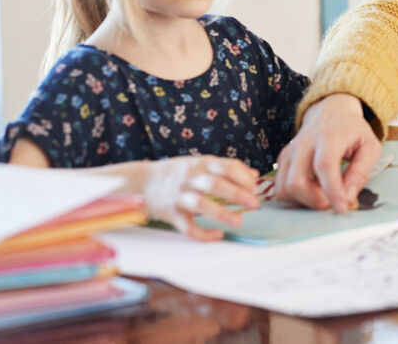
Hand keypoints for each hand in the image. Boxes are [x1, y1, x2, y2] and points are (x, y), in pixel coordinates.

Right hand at [141, 156, 259, 241]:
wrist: (141, 182)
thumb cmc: (177, 173)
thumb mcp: (201, 163)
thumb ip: (226, 168)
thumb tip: (255, 176)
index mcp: (201, 163)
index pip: (227, 167)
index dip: (244, 178)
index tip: (256, 189)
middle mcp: (190, 178)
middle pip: (215, 184)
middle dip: (238, 194)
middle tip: (255, 204)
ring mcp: (179, 196)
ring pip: (200, 205)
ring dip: (222, 214)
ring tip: (239, 222)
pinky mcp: (171, 214)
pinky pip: (187, 227)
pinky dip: (203, 234)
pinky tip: (218, 235)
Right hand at [274, 93, 381, 212]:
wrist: (331, 111)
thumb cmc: (352, 131)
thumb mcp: (370, 147)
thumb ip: (361, 172)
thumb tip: (348, 197)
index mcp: (329, 136)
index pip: (324, 166)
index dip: (332, 191)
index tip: (341, 208)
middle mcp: (304, 143)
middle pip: (297, 181)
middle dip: (315, 200)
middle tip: (332, 201)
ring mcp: (290, 151)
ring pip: (284, 187)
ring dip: (304, 200)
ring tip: (323, 193)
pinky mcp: (283, 159)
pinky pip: (280, 186)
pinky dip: (295, 196)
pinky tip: (312, 190)